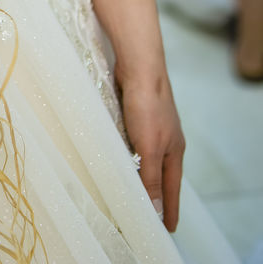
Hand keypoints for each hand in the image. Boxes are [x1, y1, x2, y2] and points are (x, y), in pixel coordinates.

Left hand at [116, 69, 185, 230]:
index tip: (168, 229)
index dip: (169, 208)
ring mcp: (153, 126)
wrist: (139, 66)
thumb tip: (156, 208)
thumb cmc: (146, 106)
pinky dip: (131, 154)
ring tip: (136, 189)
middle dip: (158, 193)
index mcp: (174, 151)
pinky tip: (121, 155)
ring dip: (143, 173)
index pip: (172, 188)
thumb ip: (151, 177)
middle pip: (162, 173)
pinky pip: (135, 141)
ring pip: (148, 157)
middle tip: (154, 214)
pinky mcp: (139, 114)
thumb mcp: (149, 147)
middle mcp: (166, 140)